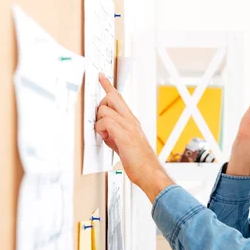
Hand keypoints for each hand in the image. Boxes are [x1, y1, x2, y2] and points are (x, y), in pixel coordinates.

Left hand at [95, 73, 172, 197]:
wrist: (150, 172)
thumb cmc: (140, 162)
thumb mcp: (126, 144)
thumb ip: (116, 134)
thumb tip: (104, 131)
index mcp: (132, 121)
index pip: (119, 98)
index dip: (108, 86)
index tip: (101, 76)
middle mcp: (131, 120)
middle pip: (112, 97)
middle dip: (100, 105)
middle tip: (101, 122)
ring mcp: (128, 126)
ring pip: (105, 109)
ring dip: (99, 122)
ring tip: (105, 136)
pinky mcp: (124, 134)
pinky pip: (105, 122)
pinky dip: (101, 130)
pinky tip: (107, 139)